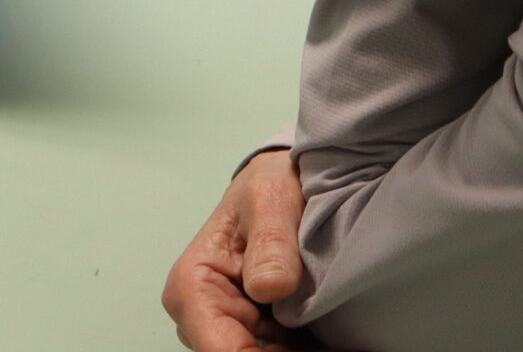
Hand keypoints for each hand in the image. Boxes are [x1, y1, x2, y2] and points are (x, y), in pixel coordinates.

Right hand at [162, 151, 311, 351]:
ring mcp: (228, 327)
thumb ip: (271, 242)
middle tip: (327, 341)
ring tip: (329, 337)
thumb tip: (269, 288)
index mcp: (192, 287)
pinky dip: (300, 350)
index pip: (222, 350)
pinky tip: (326, 340)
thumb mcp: (270, 200)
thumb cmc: (267, 188)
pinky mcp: (254, 334)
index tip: (302, 350)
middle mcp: (201, 315)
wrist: (282, 186)